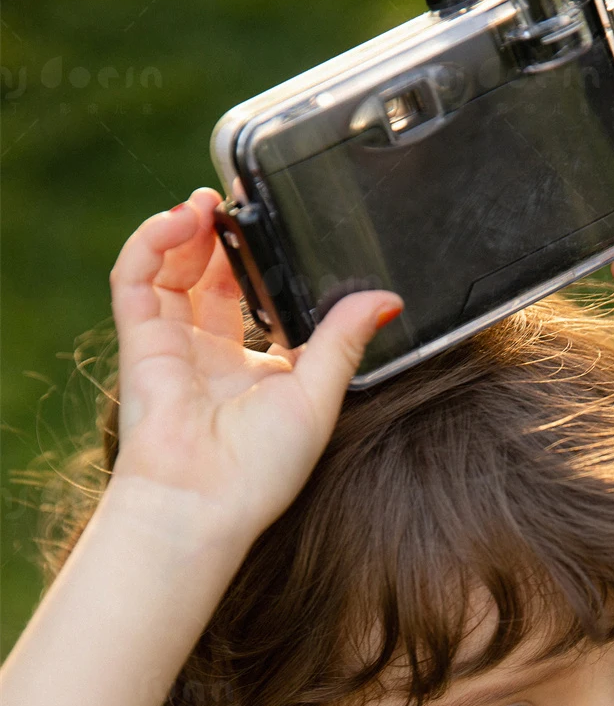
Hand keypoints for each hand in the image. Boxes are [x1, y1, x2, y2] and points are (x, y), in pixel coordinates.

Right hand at [108, 186, 402, 541]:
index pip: (257, 301)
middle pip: (212, 277)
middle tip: (242, 202)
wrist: (203, 503)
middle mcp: (211, 355)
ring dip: (188, 230)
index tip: (280, 228)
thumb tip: (386, 299)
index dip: (264, 263)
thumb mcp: (319, 396)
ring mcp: (172, 345)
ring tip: (209, 203)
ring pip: (172, 269)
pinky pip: (134, 277)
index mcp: (256, 371)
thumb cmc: (262, 468)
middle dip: (225, 237)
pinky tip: (179, 220)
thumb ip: (343, 340)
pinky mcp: (138, 340)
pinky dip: (151, 242)